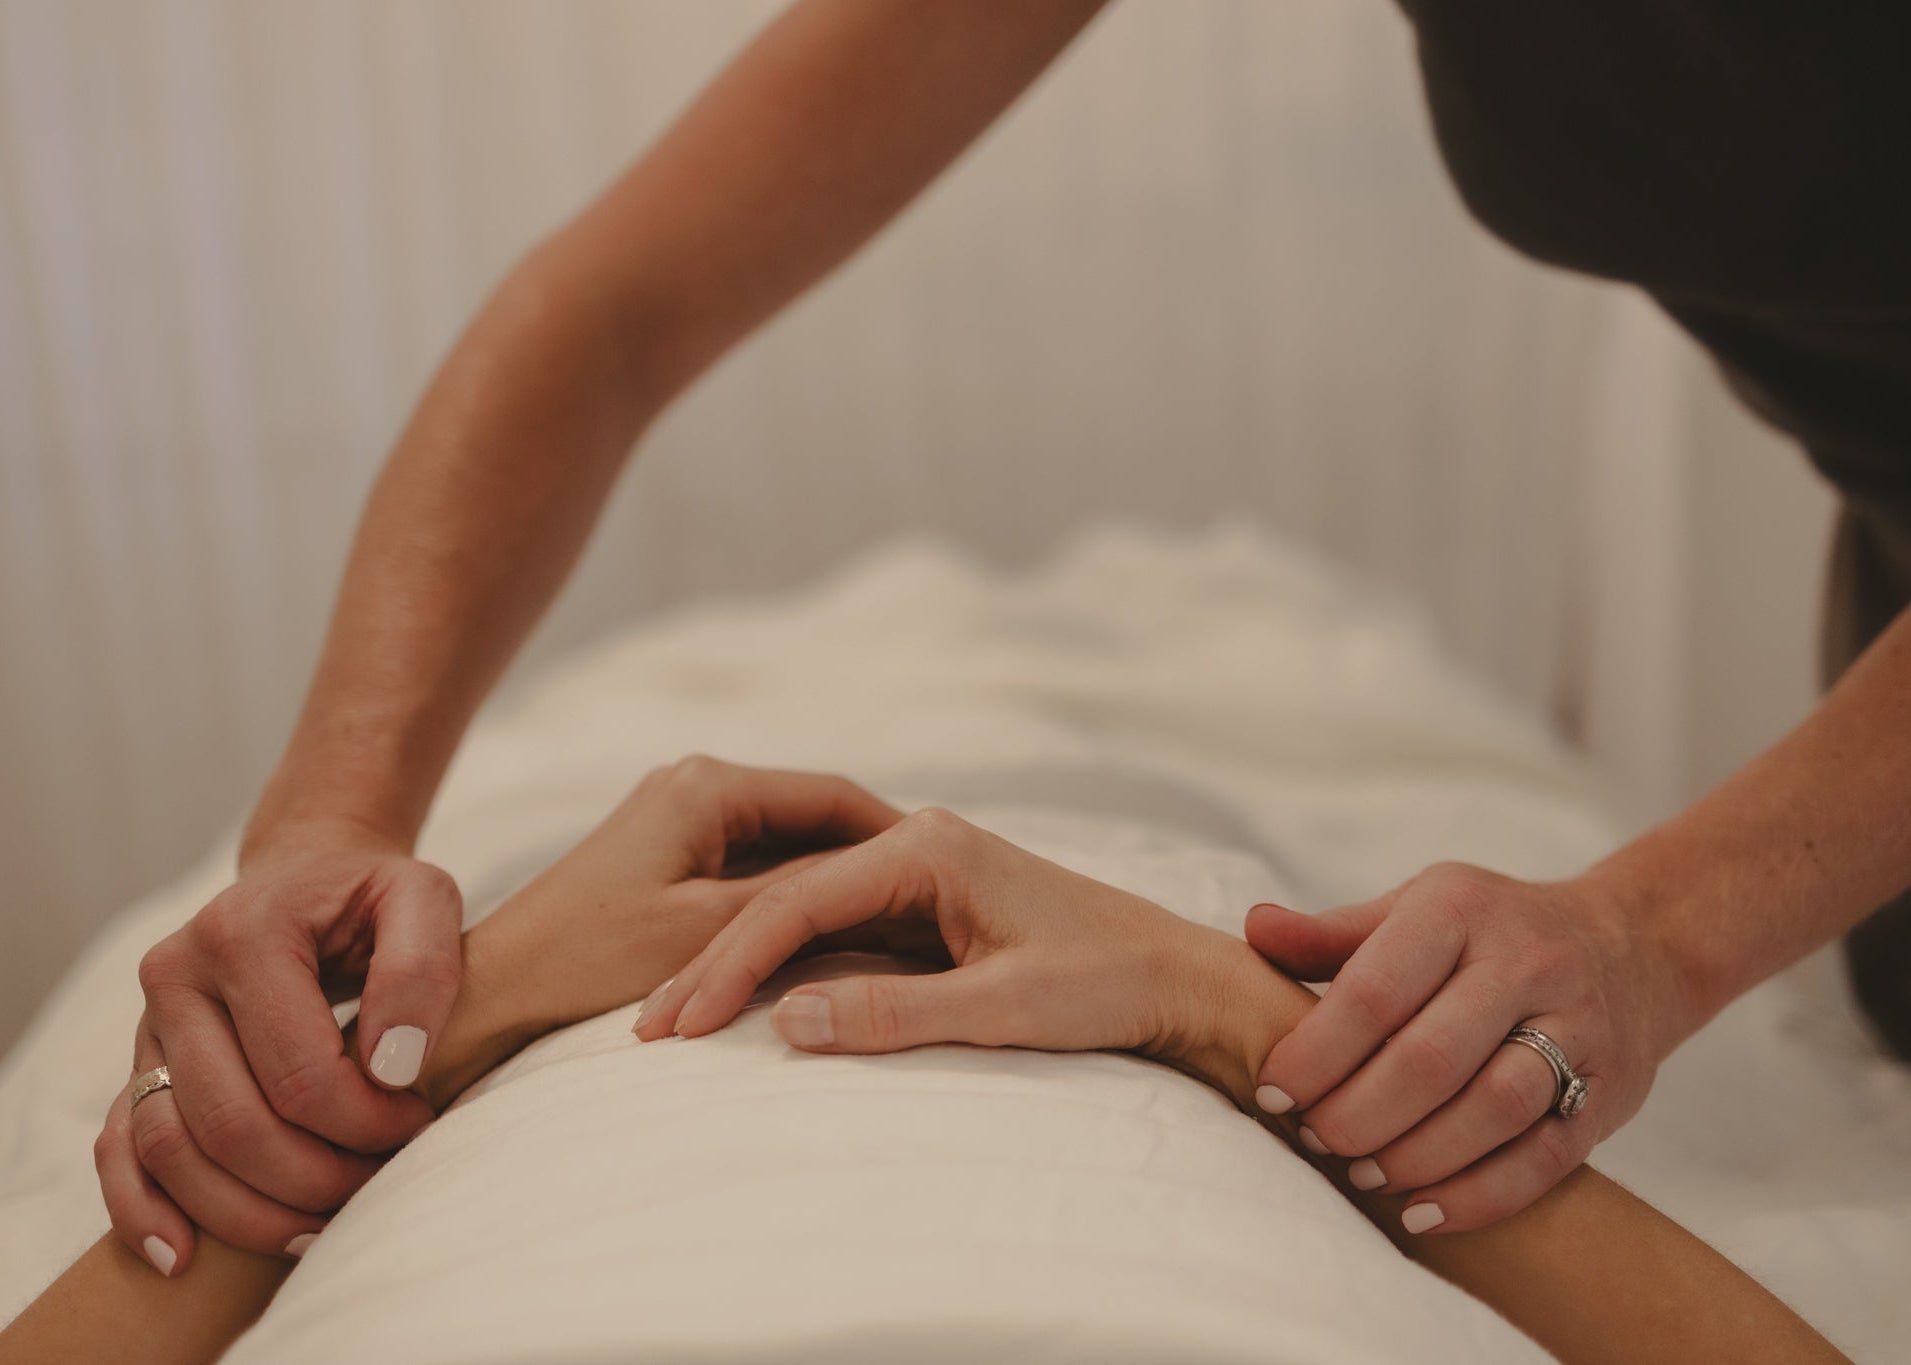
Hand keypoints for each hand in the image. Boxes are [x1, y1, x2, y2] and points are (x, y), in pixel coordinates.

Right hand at [98, 822, 463, 1272]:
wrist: (310, 876)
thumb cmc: (372, 895)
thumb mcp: (422, 898)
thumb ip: (421, 969)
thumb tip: (395, 1066)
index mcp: (244, 933)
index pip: (299, 1071)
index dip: (364, 1120)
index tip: (417, 1122)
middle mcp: (176, 977)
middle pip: (232, 1123)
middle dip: (315, 1176)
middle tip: (379, 1179)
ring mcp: (148, 1026)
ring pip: (173, 1150)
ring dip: (249, 1209)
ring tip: (321, 1225)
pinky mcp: (139, 1065)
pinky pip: (120, 1150)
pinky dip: (144, 1210)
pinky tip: (186, 1255)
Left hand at [432, 757, 905, 1103]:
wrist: (495, 992)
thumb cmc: (594, 962)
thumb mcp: (713, 931)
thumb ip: (798, 901)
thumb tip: (880, 881)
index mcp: (710, 784)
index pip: (835, 797)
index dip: (898, 840)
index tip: (951, 885)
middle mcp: (695, 783)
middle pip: (812, 817)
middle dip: (870, 863)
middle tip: (934, 912)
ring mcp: (677, 816)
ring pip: (784, 845)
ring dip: (831, 884)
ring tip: (895, 929)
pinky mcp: (664, 853)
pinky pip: (750, 866)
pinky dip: (790, 899)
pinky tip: (828, 940)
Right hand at [631, 807, 1259, 1064]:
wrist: (1179, 977)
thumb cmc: (1108, 986)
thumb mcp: (1005, 1007)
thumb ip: (897, 1012)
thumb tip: (785, 1021)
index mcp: (927, 849)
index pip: (798, 901)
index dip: (731, 964)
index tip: (680, 1023)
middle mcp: (917, 846)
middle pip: (789, 903)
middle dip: (716, 966)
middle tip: (649, 1029)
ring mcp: (922, 874)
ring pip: (808, 920)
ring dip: (744, 970)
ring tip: (677, 1023)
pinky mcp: (931, 908)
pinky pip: (841, 937)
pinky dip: (789, 973)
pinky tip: (746, 1008)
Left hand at [1245, 862, 1690, 1232]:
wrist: (1631, 945)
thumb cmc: (1488, 933)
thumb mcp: (1415, 910)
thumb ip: (1333, 933)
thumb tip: (1254, 929)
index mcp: (1460, 911)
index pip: (1375, 990)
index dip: (1316, 1051)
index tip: (1273, 1092)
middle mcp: (1526, 964)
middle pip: (1432, 1057)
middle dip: (1360, 1111)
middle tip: (1314, 1140)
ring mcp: (1577, 1028)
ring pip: (1493, 1107)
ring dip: (1418, 1155)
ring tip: (1363, 1175)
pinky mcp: (1609, 1092)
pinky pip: (1546, 1155)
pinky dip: (1481, 1195)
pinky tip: (1423, 1213)